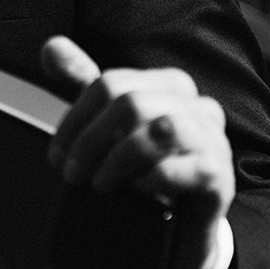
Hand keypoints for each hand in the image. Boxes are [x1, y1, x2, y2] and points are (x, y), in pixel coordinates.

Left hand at [40, 36, 234, 268]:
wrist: (180, 223)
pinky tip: (136, 191)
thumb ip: (82, 79)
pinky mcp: (219, 175)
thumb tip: (51, 45)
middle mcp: (196, 104)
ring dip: (118, 160)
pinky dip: (151, 179)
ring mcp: (213, 139)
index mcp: (168, 84)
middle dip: (91, 141)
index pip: (109, 84)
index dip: (75, 119)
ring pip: (159, 129)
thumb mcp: (108, 119)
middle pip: (130, 103)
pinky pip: (183, 167)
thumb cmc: (141, 164)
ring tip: (100, 184)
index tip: (56, 155)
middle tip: (73, 175)